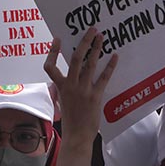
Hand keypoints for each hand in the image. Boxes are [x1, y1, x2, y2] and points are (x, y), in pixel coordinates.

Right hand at [44, 29, 117, 165]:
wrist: (77, 136)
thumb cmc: (70, 121)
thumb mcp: (61, 103)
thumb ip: (61, 90)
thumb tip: (59, 83)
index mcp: (60, 87)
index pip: (50, 66)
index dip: (52, 52)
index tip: (57, 39)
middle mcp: (71, 86)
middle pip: (76, 58)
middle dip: (84, 41)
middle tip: (91, 29)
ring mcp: (83, 90)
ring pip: (90, 64)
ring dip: (96, 48)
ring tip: (102, 37)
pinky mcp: (95, 96)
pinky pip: (104, 77)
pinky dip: (110, 66)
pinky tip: (115, 56)